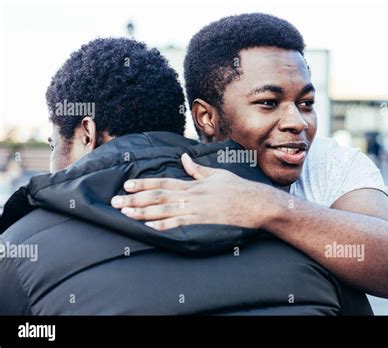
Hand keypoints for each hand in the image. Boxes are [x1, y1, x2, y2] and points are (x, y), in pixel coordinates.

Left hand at [111, 153, 269, 230]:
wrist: (255, 203)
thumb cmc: (238, 188)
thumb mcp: (217, 174)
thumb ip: (197, 169)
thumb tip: (183, 158)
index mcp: (193, 184)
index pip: (162, 183)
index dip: (143, 184)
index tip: (126, 184)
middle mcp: (191, 196)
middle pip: (157, 197)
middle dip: (134, 199)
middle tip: (116, 201)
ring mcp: (196, 210)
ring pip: (163, 211)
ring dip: (142, 212)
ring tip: (125, 213)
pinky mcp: (202, 223)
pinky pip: (179, 225)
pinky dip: (163, 226)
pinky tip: (148, 227)